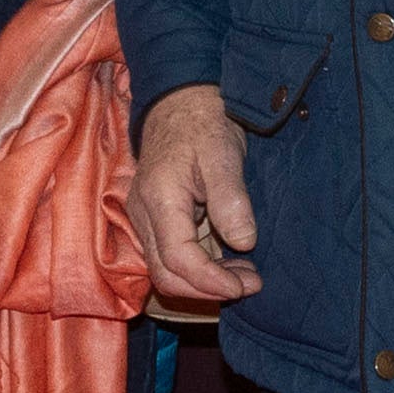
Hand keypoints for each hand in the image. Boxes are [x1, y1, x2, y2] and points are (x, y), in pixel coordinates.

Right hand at [135, 83, 260, 300]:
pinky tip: (230, 265)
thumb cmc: (202, 123)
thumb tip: (244, 242)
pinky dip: (200, 269)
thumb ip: (230, 198)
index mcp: (159, 199)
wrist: (179, 103)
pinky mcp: (155, 221)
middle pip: (166, 274)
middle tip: (251, 284)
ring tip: (246, 277)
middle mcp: (143, 215)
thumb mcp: (222, 153)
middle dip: (208, 289)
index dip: (210, 280)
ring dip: (205, 282)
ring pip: (167, 270)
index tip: (245, 286)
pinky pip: (172, 257)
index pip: (177, 258)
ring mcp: (145, 220)